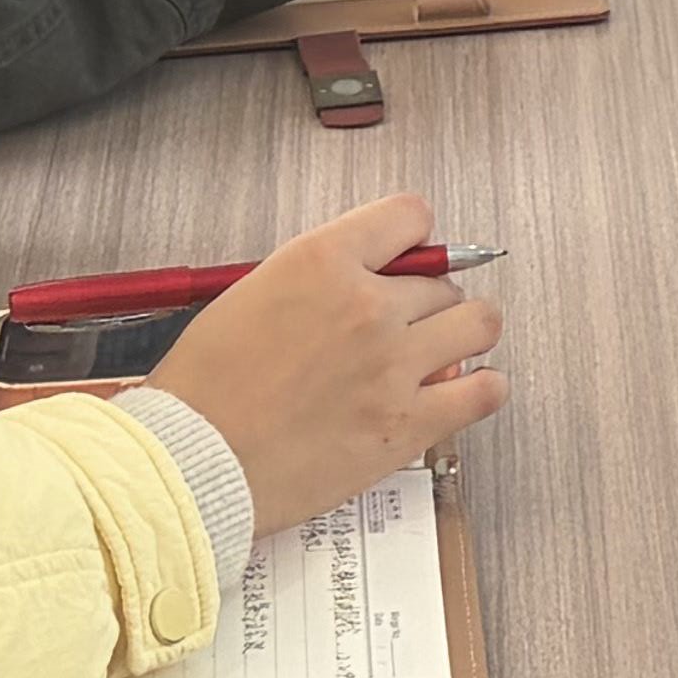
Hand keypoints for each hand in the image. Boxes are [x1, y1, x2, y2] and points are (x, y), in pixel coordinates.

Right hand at [149, 193, 507, 533]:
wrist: (193, 461)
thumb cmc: (205, 389)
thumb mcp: (252, 294)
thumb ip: (318, 278)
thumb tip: (361, 280)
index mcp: (322, 261)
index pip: (410, 215)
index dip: (412, 239)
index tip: (409, 259)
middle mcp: (368, 305)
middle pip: (443, 282)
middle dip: (425, 304)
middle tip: (404, 329)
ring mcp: (394, 364)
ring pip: (479, 324)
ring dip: (464, 336)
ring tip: (444, 354)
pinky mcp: (407, 423)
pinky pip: (484, 392)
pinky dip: (483, 388)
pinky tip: (463, 392)